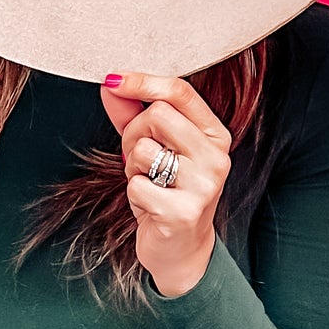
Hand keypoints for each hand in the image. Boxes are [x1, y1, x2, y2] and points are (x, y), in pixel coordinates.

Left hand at [102, 71, 230, 298]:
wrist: (181, 248)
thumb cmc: (166, 191)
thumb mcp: (152, 147)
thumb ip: (132, 114)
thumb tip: (111, 84)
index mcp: (215, 135)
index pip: (180, 92)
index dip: (142, 81)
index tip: (113, 79)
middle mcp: (216, 157)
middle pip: (158, 114)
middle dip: (134, 133)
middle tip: (137, 157)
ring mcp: (203, 185)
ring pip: (144, 149)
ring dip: (132, 166)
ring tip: (147, 181)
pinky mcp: (184, 212)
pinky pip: (137, 185)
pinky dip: (133, 193)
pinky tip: (149, 204)